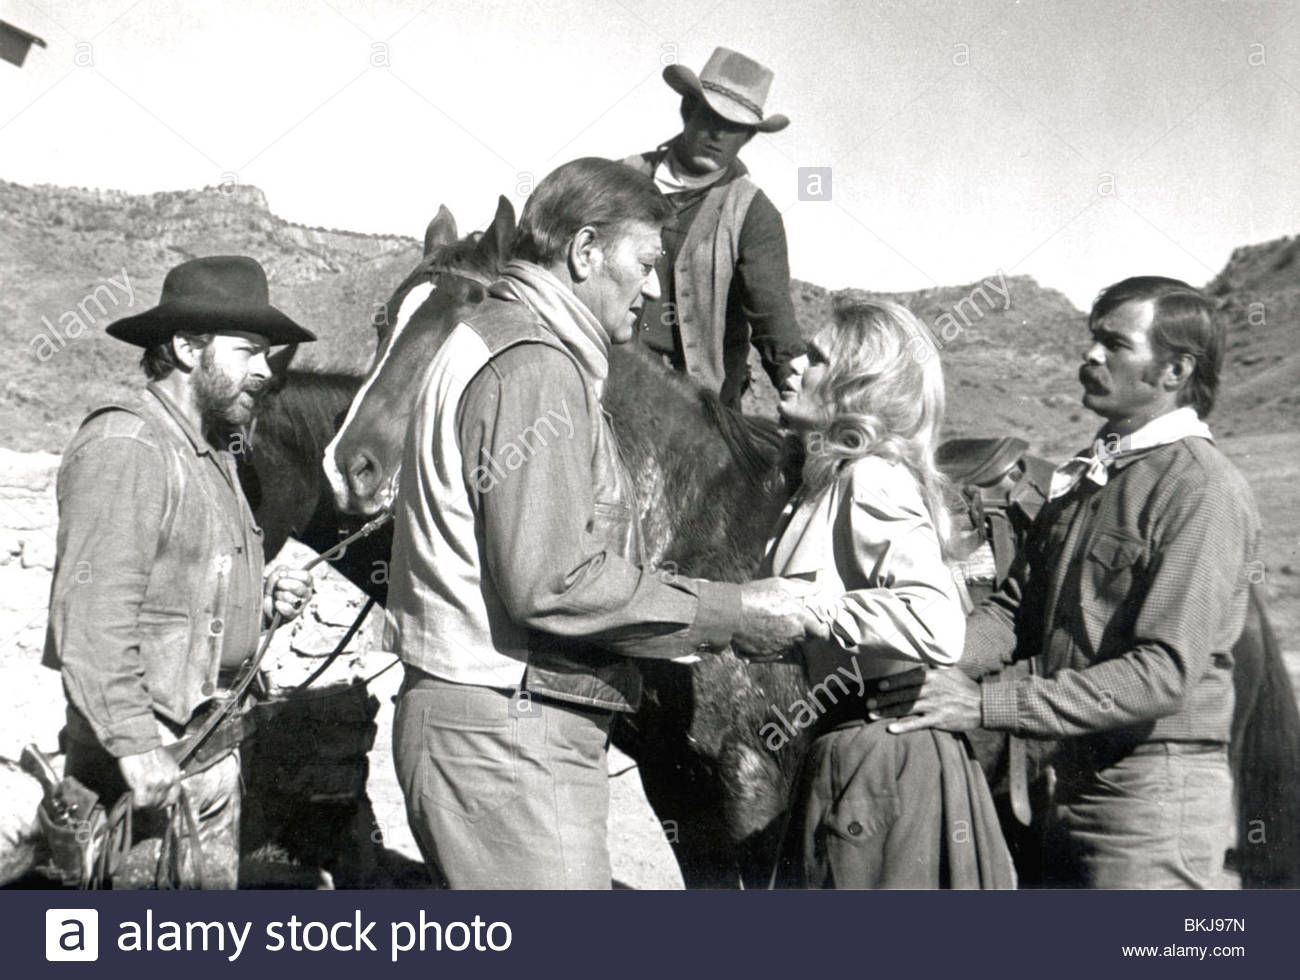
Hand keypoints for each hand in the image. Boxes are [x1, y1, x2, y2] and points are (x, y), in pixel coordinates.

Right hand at [118, 747, 181, 808]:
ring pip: (149, 804)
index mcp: (175, 776)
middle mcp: (168, 780)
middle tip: (144, 797)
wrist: (139, 742)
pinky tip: (133, 797)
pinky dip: (136, 803)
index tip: (155, 802)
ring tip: (138, 795)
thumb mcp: (167, 765)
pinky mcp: (142, 783)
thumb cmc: (150, 752)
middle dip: (151, 803)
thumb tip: (163, 793)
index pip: (172, 800)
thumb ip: (168, 779)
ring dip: (143, 802)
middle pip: (159, 804)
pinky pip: (140, 802)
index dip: (162, 804)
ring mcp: (156, 782)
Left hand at [264, 566, 312, 621]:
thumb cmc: (275, 587)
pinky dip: (279, 605)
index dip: (293, 574)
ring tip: (276, 595)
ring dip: (279, 595)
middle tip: (278, 584)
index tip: (282, 574)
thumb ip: (279, 571)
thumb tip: (281, 574)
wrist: (267, 603)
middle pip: (299, 587)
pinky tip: (277, 603)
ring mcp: (301, 605)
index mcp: (306, 583)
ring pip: (290, 598)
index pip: (306, 577)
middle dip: (284, 584)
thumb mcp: (276, 575)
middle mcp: (306, 594)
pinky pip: (287, 609)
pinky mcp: (293, 615)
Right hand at [732, 577, 829, 661]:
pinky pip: (775, 653)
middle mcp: (793, 636)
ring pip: (789, 645)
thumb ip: (803, 587)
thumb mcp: (780, 584)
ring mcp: (780, 648)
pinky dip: (771, 645)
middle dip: (799, 631)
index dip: (820, 629)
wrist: (730, 613)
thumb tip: (819, 586)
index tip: (815, 625)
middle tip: (785, 620)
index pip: (821, 632)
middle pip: (805, 639)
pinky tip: (761, 633)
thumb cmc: (755, 596)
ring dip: (784, 638)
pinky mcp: (767, 655)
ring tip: (769, 624)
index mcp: (800, 619)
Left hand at [866, 666, 982, 733]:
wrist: (982, 705)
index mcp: (933, 676)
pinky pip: (917, 724)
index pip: (908, 678)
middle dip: (883, 699)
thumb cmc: (963, 686)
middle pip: (903, 694)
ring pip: (906, 709)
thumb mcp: (949, 670)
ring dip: (887, 712)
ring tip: (872, 715)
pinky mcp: (938, 720)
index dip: (892, 683)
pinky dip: (904, 726)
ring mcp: (934, 706)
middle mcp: (931, 690)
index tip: (879, 686)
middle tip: (868, 703)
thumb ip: (932, 665)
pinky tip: (891, 729)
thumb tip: (919, 655)